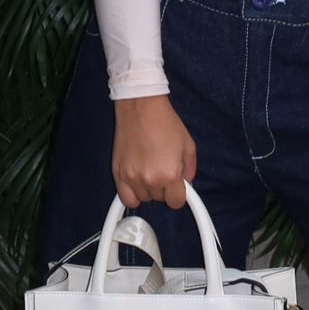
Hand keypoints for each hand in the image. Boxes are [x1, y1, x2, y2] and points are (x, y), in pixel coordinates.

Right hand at [111, 94, 196, 208]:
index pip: (176, 202)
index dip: (179, 193)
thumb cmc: (165, 123)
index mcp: (169, 175)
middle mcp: (150, 181)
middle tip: (163, 169)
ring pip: (143, 199)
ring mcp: (131, 178)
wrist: (141, 107)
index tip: (177, 185)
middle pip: (160, 200)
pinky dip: (133, 194)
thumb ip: (190, 169)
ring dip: (148, 189)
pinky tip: (137, 182)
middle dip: (164, 188)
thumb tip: (187, 183)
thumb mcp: (188, 145)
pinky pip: (125, 198)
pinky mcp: (117, 173)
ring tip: (150, 170)